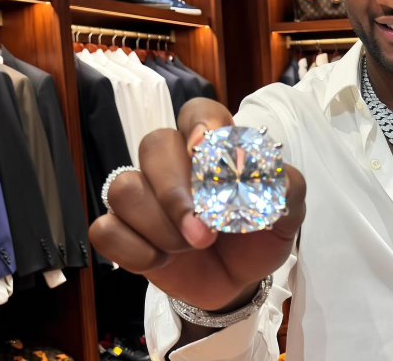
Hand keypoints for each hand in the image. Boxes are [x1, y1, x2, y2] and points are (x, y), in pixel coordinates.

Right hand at [89, 98, 305, 311]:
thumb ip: (287, 187)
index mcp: (211, 146)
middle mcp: (172, 161)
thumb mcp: (287, 213)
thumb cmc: (259, 235)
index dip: (199, 124)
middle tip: (204, 233)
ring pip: (124, 188)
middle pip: (153, 145)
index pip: (197, 112)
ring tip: (189, 247)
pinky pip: (105, 229)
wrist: (240, 280)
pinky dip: (136, 252)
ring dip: (160, 227)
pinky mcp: (122, 228)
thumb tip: (271, 175)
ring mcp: (143, 194)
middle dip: (176, 193)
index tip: (207, 147)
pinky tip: (162, 261)